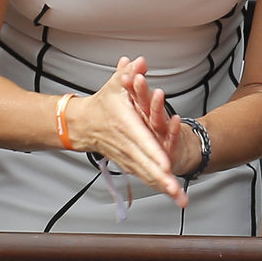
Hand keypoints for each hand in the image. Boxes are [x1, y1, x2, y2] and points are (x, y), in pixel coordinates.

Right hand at [65, 57, 187, 207]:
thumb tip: (139, 61)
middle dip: (162, 179)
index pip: (142, 142)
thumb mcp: (116, 85)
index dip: (154, 154)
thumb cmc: (102, 104)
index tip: (165, 165)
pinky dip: (157, 187)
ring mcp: (127, 157)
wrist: (82, 124)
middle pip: (146, 165)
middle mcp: (128, 145)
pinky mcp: (128, 164)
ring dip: (163, 188)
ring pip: (147, 175)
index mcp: (126, 126)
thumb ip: (129, 74)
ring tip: (180, 199)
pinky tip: (171, 195)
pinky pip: (144, 177)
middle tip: (177, 190)